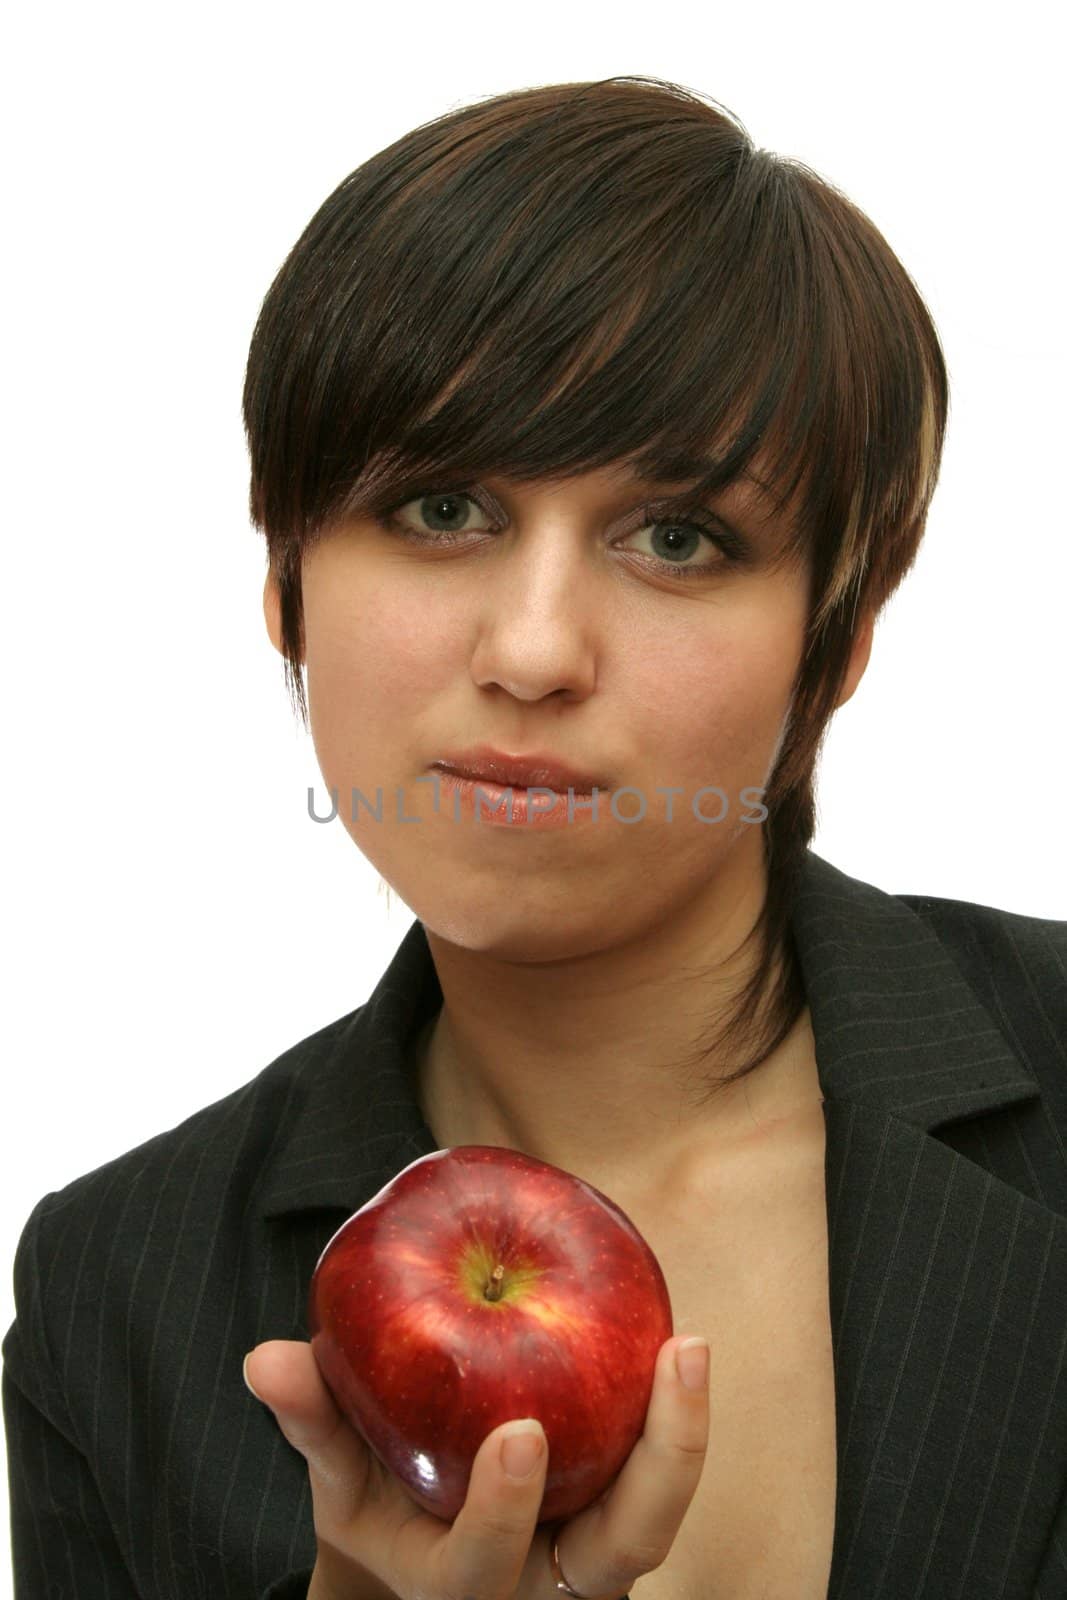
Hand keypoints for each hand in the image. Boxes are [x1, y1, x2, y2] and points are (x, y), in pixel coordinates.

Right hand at [243, 1332, 709, 1599]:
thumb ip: (314, 1419)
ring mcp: (594, 1560)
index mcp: (458, 1587)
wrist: (432, 1553)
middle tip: (673, 1355)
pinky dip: (670, 1415)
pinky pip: (658, 1473)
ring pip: (657, 1517)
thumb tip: (266, 1359)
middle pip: (625, 1553)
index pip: (484, 1569)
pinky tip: (672, 1339)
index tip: (520, 1434)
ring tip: (685, 1344)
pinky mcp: (621, 1515)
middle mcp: (542, 1587)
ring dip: (681, 1435)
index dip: (504, 1512)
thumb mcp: (340, 1480)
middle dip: (658, 1467)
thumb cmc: (382, 1506)